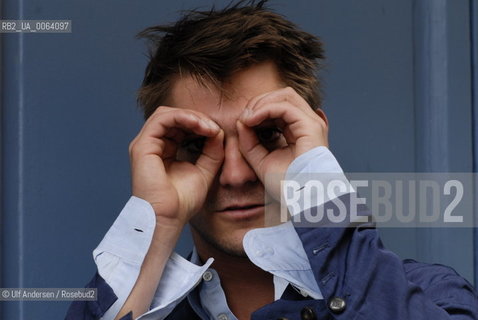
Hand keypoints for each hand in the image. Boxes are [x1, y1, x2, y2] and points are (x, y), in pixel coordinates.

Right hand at [129, 106, 223, 225]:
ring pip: (167, 114)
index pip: (180, 126)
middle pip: (174, 117)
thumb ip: (212, 151)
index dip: (200, 125)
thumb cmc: (182, 202)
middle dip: (197, 119)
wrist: (168, 218)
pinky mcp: (142, 146)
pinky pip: (162, 119)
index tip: (218, 133)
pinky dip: (183, 118)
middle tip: (215, 128)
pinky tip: (199, 126)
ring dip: (191, 116)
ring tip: (209, 127)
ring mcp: (144, 144)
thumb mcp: (204, 171)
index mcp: (163, 150)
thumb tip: (218, 131)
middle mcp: (151, 145)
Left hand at [236, 87, 327, 200]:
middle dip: (259, 102)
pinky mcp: (310, 126)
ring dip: (261, 103)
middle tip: (243, 117)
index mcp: (300, 129)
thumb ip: (249, 141)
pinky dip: (265, 109)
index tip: (243, 121)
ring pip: (285, 95)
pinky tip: (252, 120)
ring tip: (247, 117)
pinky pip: (285, 107)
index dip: (259, 109)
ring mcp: (312, 123)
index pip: (279, 106)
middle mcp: (309, 123)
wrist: (299, 199)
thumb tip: (241, 120)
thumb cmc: (285, 184)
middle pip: (282, 95)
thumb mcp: (260, 159)